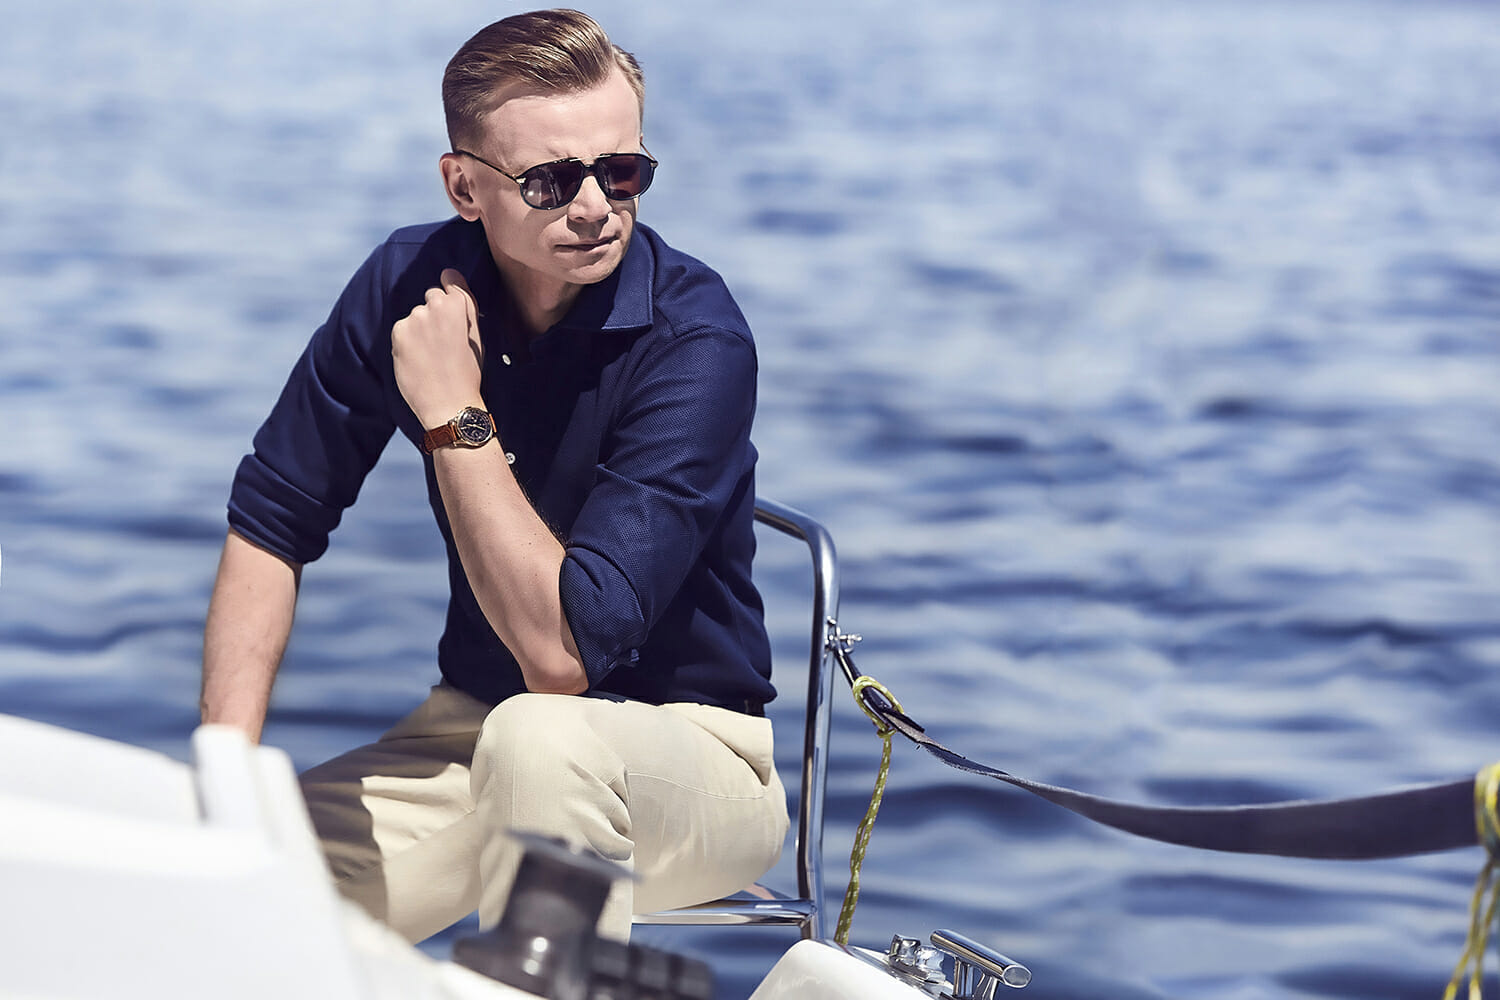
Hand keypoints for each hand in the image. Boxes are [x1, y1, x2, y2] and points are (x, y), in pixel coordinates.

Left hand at [392, 268, 485, 427]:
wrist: (449, 404)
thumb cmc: (468, 371)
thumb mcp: (477, 335)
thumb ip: (465, 301)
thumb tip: (448, 273)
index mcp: (458, 304)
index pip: (449, 281)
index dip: (451, 299)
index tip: (452, 317)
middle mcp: (433, 306)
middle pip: (431, 299)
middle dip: (435, 314)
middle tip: (444, 343)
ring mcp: (414, 319)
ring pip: (416, 316)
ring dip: (421, 329)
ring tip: (432, 356)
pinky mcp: (398, 333)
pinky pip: (403, 330)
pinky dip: (408, 342)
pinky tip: (419, 360)